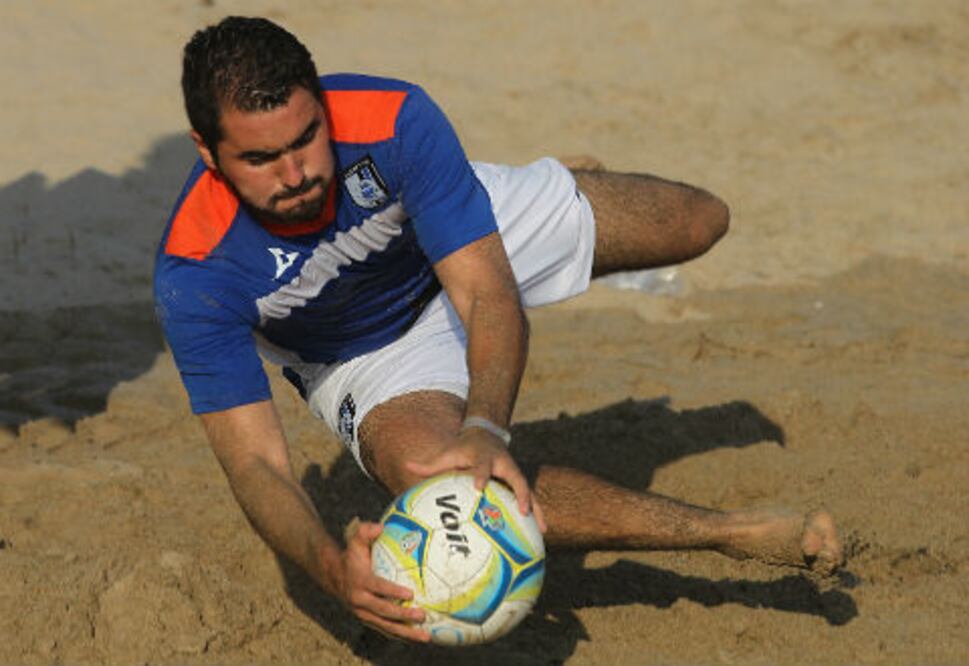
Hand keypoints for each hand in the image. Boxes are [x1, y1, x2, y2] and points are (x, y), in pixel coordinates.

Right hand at [336, 519, 430, 642]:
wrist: (333, 576)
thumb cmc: (351, 555)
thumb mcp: (354, 540)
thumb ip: (365, 531)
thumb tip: (380, 526)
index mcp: (359, 582)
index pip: (378, 588)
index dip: (393, 591)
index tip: (410, 593)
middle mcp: (360, 601)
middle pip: (384, 611)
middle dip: (403, 615)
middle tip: (423, 615)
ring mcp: (363, 614)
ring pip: (386, 626)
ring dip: (405, 632)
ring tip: (425, 636)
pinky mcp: (367, 620)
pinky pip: (385, 629)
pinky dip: (401, 635)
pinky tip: (417, 637)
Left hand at [406, 429, 546, 532]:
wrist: (485, 434)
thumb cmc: (462, 448)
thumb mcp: (447, 453)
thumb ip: (429, 463)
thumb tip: (406, 465)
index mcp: (484, 457)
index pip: (482, 466)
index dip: (481, 476)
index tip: (479, 488)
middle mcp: (503, 464)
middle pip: (516, 478)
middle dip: (521, 494)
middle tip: (523, 511)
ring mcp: (514, 473)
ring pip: (529, 491)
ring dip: (537, 509)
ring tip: (542, 531)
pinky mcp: (519, 482)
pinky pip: (530, 498)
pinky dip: (537, 514)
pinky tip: (540, 534)